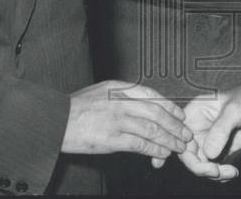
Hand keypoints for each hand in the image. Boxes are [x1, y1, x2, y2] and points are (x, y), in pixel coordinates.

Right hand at [61, 80, 191, 160]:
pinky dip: (155, 149)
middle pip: (157, 112)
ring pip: (152, 128)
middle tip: (186, 133)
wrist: (55, 120)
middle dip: (175, 124)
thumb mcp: (101, 91)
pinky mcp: (112, 138)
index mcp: (119, 87)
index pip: (152, 94)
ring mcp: (117, 119)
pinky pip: (140, 144)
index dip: (170, 106)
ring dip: (169, 138)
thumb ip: (121, 96)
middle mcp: (121, 101)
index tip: (180, 115)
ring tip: (179, 146)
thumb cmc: (76, 107)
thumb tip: (142, 105)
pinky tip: (163, 153)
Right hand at [153, 73, 240, 180]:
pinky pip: (213, 167)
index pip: (180, 137)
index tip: (204, 162)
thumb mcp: (234, 110)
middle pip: (188, 155)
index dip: (186, 153)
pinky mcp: (218, 150)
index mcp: (194, 114)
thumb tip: (209, 154)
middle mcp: (197, 129)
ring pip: (200, 164)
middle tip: (217, 172)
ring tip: (231, 172)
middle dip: (201, 168)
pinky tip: (232, 172)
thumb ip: (221, 130)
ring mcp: (207, 141)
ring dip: (212, 173)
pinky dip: (220, 175)